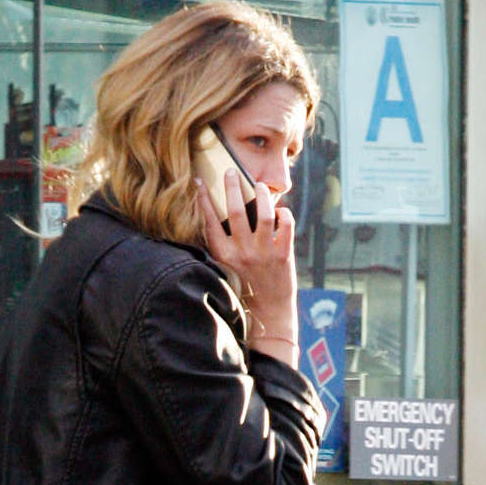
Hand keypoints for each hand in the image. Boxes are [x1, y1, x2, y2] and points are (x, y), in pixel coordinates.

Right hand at [195, 171, 297, 366]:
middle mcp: (242, 253)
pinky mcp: (283, 254)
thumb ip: (225, 243)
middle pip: (235, 210)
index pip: (210, 221)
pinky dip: (284, 213)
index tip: (199, 182)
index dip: (203, 199)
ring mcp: (264, 253)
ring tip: (260, 186)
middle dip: (232, 186)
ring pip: (263, 213)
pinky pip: (286, 223)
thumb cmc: (247, 286)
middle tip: (231, 172)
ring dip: (262, 194)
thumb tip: (227, 210)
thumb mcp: (228, 266)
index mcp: (224, 255)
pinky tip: (280, 211)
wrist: (269, 312)